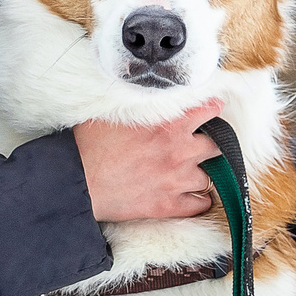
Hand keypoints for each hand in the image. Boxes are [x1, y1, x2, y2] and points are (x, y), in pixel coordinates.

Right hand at [74, 100, 224, 222]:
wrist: (77, 182)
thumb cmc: (88, 146)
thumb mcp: (112, 111)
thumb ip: (136, 102)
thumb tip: (140, 90)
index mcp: (168, 125)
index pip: (208, 110)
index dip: (212, 109)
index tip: (212, 110)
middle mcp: (179, 151)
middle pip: (217, 146)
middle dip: (211, 143)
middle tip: (201, 143)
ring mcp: (176, 180)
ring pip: (210, 177)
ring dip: (203, 173)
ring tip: (192, 171)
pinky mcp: (168, 205)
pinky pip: (199, 205)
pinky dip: (199, 200)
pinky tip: (192, 195)